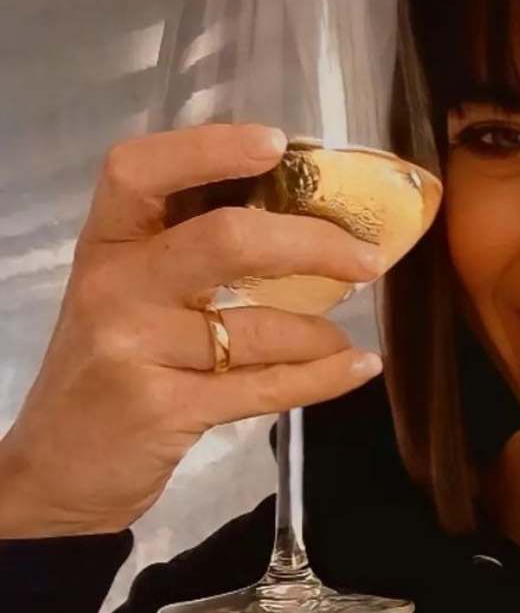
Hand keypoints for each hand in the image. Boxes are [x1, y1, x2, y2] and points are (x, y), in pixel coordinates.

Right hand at [0, 124, 392, 537]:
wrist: (58, 468)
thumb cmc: (110, 367)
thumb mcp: (129, 297)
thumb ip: (189, 253)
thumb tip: (303, 213)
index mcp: (107, 246)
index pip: (138, 171)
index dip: (208, 148)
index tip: (276, 143)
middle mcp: (114, 288)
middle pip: (226, 240)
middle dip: (312, 244)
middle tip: (367, 257)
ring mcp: (135, 350)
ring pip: (257, 327)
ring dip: (320, 332)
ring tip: (344, 335)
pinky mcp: (163, 409)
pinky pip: (265, 387)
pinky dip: (323, 377)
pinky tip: (358, 366)